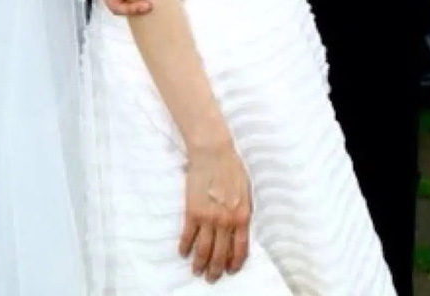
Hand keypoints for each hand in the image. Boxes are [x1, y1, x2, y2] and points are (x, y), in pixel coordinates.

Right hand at [179, 141, 250, 281]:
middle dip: (216, 269)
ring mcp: (208, 218)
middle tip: (211, 278)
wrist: (213, 152)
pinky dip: (185, 247)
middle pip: (221, 254)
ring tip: (197, 271)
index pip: (240, 249)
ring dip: (200, 263)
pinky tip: (183, 253)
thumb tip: (239, 231)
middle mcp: (225, 221)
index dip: (234, 263)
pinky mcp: (192, 211)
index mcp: (242, 216)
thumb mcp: (246, 192)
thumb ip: (242, 213)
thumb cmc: (232, 168)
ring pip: (204, 249)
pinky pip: (188, 236)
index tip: (230, 270)